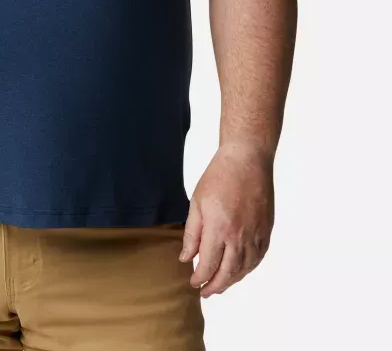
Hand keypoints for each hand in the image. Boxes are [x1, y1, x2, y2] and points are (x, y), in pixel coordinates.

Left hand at [179, 143, 273, 297]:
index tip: (193, 283)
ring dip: (232, 280)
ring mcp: (255, 234)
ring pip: (244, 269)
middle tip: (205, 292)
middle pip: (227, 273)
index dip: (200, 278)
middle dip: (215, 286)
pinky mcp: (266, 230)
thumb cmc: (218, 177)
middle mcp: (239, 236)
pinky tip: (239, 270)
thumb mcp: (196, 203)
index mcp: (218, 228)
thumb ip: (192, 233)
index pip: (208, 264)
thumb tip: (186, 258)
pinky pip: (258, 258)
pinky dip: (248, 269)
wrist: (247, 160)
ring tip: (220, 284)